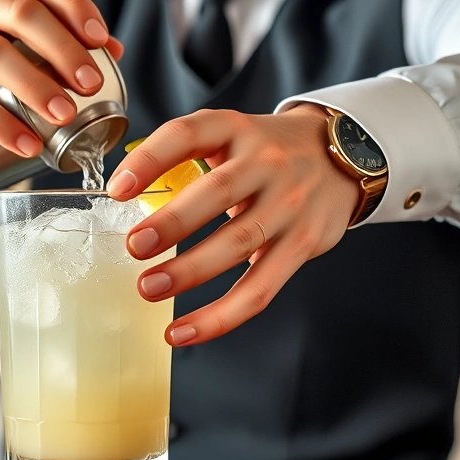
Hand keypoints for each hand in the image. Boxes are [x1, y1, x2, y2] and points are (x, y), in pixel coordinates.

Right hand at [0, 0, 124, 198]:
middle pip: (21, 12)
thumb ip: (72, 45)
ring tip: (65, 114)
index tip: (101, 41)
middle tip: (91, 85)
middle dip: (62, 49)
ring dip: (35, 85)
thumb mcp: (33, 49)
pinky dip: (1, 124)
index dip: (75, 6)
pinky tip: (29, 144)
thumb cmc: (0, 72)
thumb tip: (114, 50)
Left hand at [106, 105, 361, 346]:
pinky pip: (260, 288)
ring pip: (239, 242)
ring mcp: (289, 205)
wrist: (343, 156)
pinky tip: (184, 331)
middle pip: (218, 192)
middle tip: (136, 247)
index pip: (188, 134)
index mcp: (235, 129)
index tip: (117, 189)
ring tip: (150, 288)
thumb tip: (122, 194)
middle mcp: (266, 163)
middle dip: (174, 222)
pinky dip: (220, 316)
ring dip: (191, 271)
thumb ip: (186, 156)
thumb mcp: (230, 135)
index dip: (150, 160)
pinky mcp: (303, 245)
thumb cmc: (268, 152)